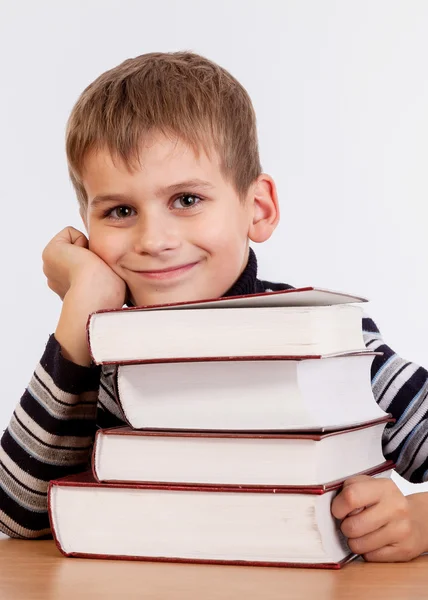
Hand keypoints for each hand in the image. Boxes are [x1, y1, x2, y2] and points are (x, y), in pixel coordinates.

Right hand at [43, 227, 125, 365]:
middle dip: (91, 254)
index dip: (97, 262)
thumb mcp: (113, 282)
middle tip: (97, 271)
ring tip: (90, 267)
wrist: (96, 297)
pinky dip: (80, 241)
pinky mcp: (50, 252)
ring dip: (88, 251)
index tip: (101, 276)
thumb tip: (132, 272)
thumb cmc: (110, 296)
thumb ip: (111, 274)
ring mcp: (50, 264)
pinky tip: (83, 259)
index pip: (85, 259)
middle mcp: (55, 274)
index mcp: (68, 283)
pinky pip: (70, 232)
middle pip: (81, 249)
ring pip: (78, 242)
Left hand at [331, 475, 426, 561]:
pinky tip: (374, 541)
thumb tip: (329, 505)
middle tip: (351, 523)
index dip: (338, 507)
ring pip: (359, 545)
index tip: (338, 511)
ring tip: (362, 533)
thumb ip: (349, 490)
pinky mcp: (403, 551)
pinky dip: (367, 551)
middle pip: (353, 526)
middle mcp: (396, 507)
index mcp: (383, 487)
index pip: (351, 496)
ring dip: (354, 541)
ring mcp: (401, 530)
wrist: (417, 519)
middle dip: (345, 527)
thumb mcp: (368, 486)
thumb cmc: (383, 501)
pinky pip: (370, 557)